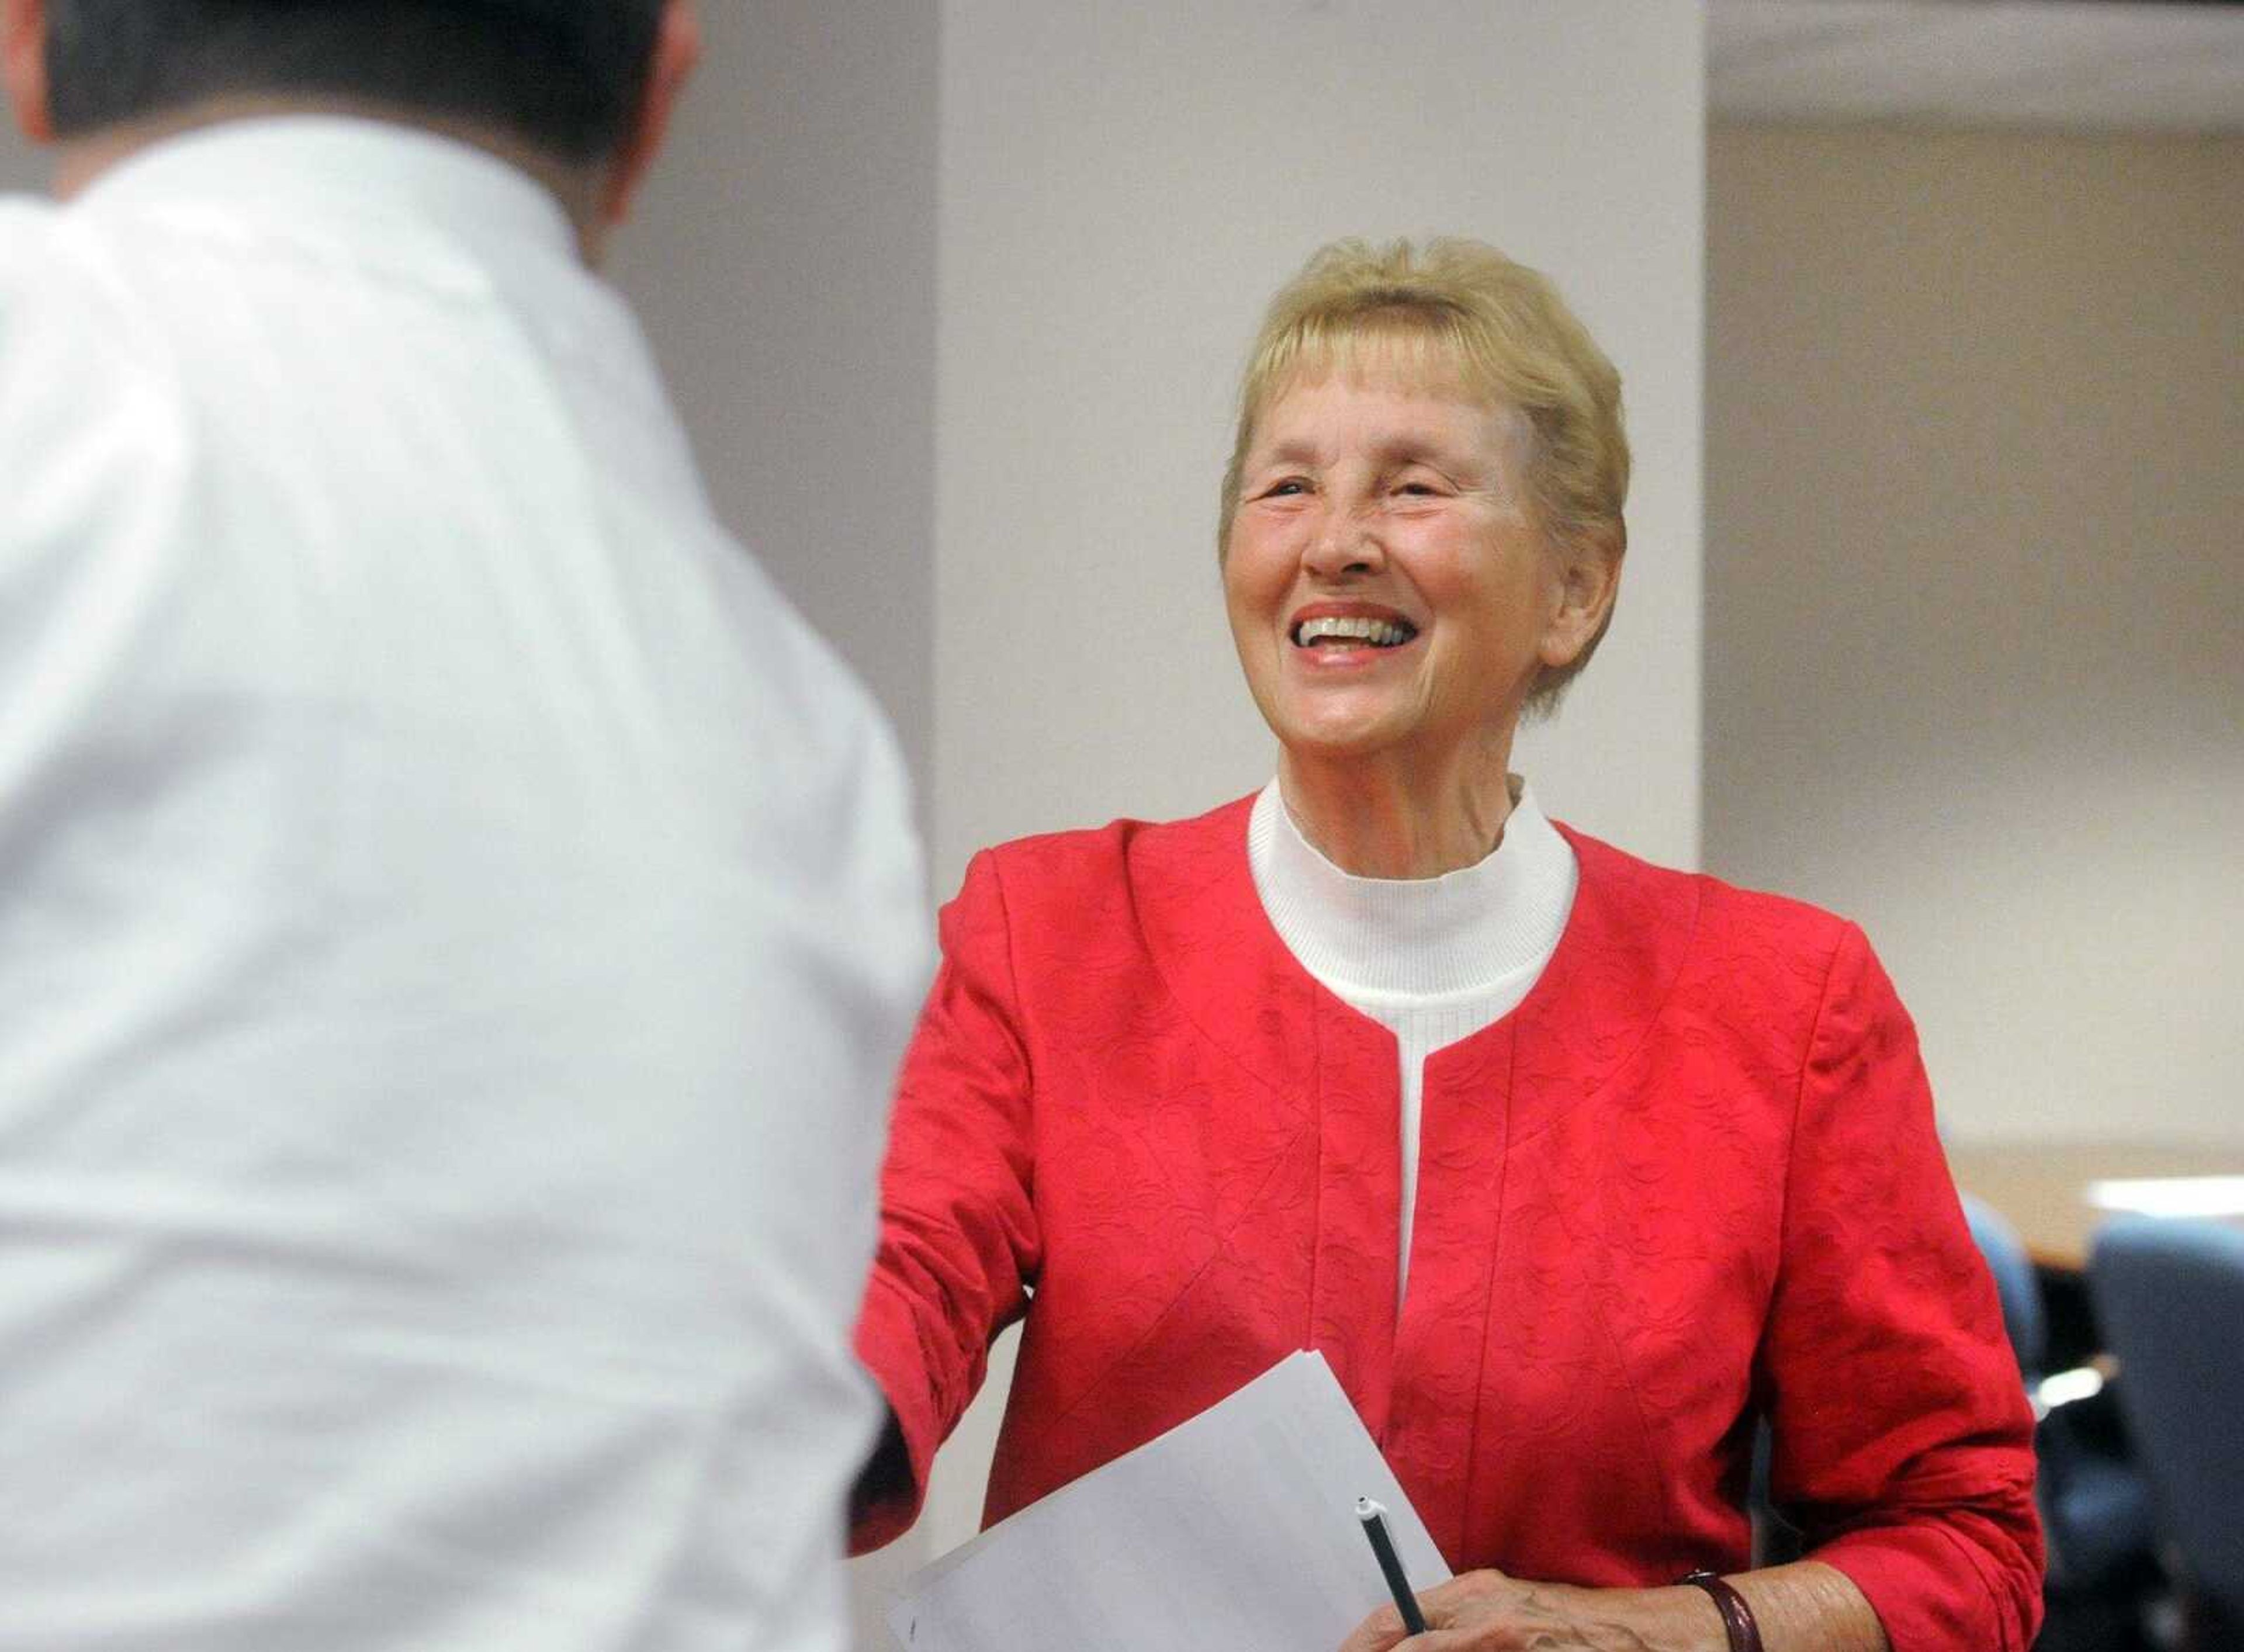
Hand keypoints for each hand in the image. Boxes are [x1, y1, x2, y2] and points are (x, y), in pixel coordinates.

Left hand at [1338, 1567, 1718, 1651]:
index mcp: (1475, 1593)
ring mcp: (1509, 1640)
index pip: (1396, 1617)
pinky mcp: (1529, 1651)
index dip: (1362, 1643)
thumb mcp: (1509, 1611)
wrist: (1645, 1634)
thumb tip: (1405, 1642)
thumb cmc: (1572, 1624)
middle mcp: (1487, 1613)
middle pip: (1408, 1642)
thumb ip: (1459, 1626)